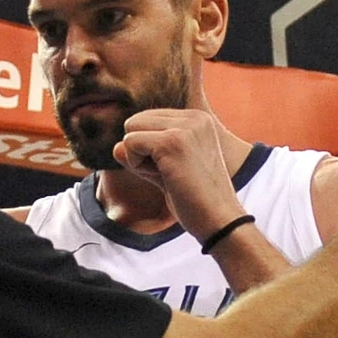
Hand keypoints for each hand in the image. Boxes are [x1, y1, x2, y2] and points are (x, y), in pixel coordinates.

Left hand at [113, 109, 246, 236]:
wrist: (221, 221)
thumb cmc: (196, 201)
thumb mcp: (166, 172)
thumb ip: (143, 156)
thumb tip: (116, 146)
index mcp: (197, 119)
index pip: (147, 120)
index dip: (148, 148)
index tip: (175, 168)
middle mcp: (193, 117)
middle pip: (135, 121)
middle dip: (140, 151)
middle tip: (169, 174)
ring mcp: (184, 127)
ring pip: (130, 130)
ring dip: (138, 159)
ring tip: (169, 176)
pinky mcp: (172, 142)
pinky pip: (130, 143)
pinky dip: (137, 166)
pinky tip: (164, 178)